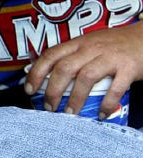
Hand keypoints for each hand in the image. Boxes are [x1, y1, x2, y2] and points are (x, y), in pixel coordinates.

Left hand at [25, 22, 142, 117]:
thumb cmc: (114, 45)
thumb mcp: (90, 44)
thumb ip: (71, 58)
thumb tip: (45, 80)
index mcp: (79, 43)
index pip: (51, 55)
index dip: (36, 73)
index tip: (28, 90)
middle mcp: (93, 48)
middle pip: (65, 68)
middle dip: (53, 90)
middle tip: (49, 108)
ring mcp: (111, 57)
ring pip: (86, 77)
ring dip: (75, 99)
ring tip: (69, 114)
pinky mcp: (129, 67)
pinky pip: (115, 88)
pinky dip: (106, 103)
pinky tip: (101, 114)